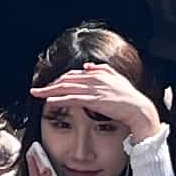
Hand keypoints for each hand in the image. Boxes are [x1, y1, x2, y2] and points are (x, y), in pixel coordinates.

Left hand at [36, 58, 165, 145]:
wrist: (139, 109)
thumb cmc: (129, 97)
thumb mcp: (117, 78)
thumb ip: (102, 70)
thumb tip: (87, 66)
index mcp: (98, 73)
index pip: (73, 75)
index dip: (59, 80)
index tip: (50, 86)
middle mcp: (94, 78)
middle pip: (66, 79)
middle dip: (50, 85)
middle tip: (37, 90)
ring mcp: (94, 89)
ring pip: (66, 88)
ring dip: (49, 91)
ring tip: (37, 94)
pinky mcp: (94, 100)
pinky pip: (73, 98)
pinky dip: (60, 99)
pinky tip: (50, 102)